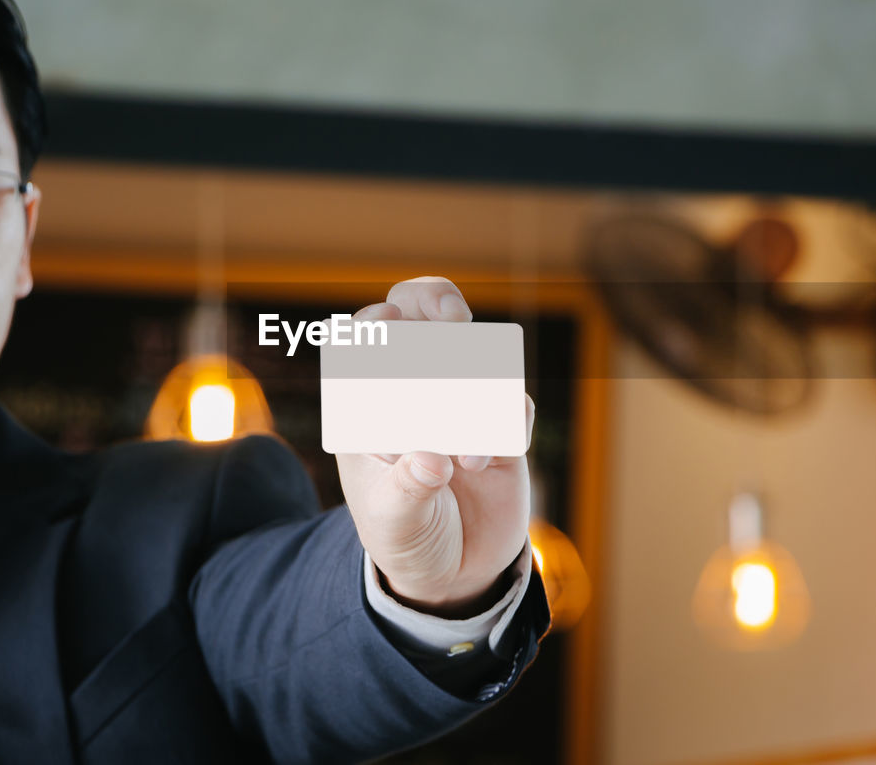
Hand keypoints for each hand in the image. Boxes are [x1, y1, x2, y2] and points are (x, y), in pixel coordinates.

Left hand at [336, 277, 533, 617]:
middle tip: (452, 319)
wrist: (454, 574)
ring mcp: (460, 401)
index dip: (375, 323)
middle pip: (419, 313)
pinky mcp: (502, 424)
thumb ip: (408, 492)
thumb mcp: (393, 524)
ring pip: (474, 348)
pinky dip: (504, 420)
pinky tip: (480, 461)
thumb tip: (432, 461)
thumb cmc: (405, 538)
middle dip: (435, 302)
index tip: (388, 325)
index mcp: (367, 403)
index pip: (363, 341)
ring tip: (464, 447)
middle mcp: (412, 389)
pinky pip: (512, 400)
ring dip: (476, 375)